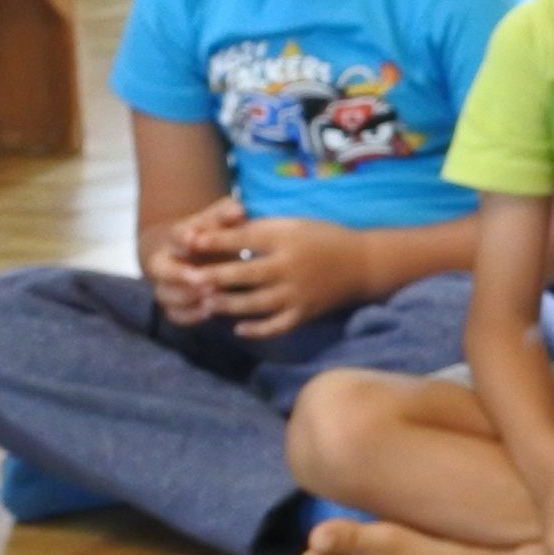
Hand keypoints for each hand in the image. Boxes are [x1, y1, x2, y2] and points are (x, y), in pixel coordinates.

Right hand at [142, 194, 246, 323]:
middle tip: (203, 280)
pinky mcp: (172, 305)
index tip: (193, 240)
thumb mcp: (220, 220)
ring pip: (166, 294)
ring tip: (211, 299)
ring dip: (187, 298)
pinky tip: (209, 313)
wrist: (197, 253)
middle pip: (161, 270)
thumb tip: (239, 208)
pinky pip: (174, 314)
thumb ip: (228, 214)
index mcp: (178, 237)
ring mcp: (165, 284)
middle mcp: (165, 260)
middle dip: (180, 275)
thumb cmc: (214, 234)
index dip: (183, 239)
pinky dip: (189, 316)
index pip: (175, 236)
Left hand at [192, 215, 367, 342]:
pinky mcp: (304, 314)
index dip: (217, 240)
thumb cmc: (324, 238)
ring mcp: (297, 294)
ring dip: (228, 305)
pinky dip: (256, 329)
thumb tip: (222, 231)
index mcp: (288, 239)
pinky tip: (238, 328)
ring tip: (207, 305)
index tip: (190, 241)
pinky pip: (275, 326)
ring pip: (255, 304)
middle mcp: (290, 267)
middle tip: (190, 280)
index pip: (246, 238)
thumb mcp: (294, 224)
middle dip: (215, 277)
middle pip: (245, 274)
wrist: (363, 265)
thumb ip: (261, 229)